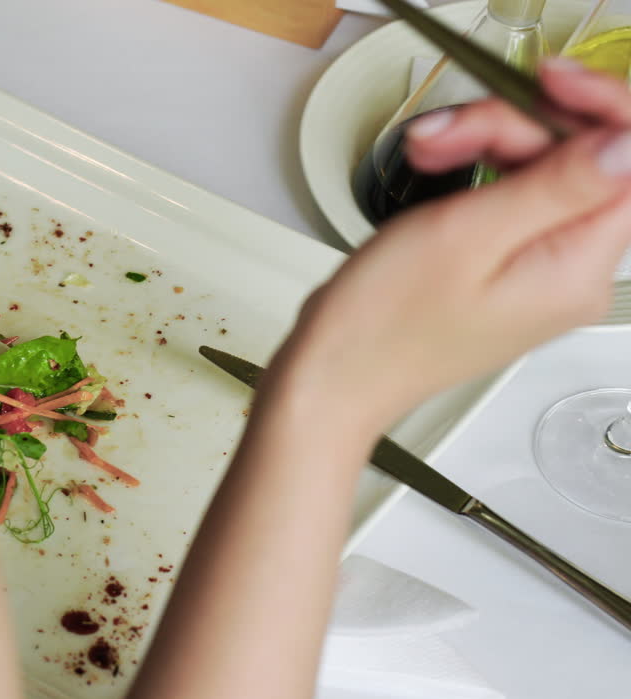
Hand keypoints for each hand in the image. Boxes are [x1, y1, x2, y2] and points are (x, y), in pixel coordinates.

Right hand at [269, 59, 630, 435]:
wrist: (336, 374)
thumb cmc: (382, 324)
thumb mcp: (465, 236)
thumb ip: (556, 186)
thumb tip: (626, 146)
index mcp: (576, 268)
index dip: (598, 109)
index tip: (546, 85)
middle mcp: (573, 274)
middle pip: (584, 159)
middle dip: (516, 127)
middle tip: (452, 130)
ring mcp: (543, 272)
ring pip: (547, 170)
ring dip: (489, 144)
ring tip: (430, 151)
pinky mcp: (511, 267)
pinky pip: (518, 196)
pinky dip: (478, 169)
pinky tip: (439, 168)